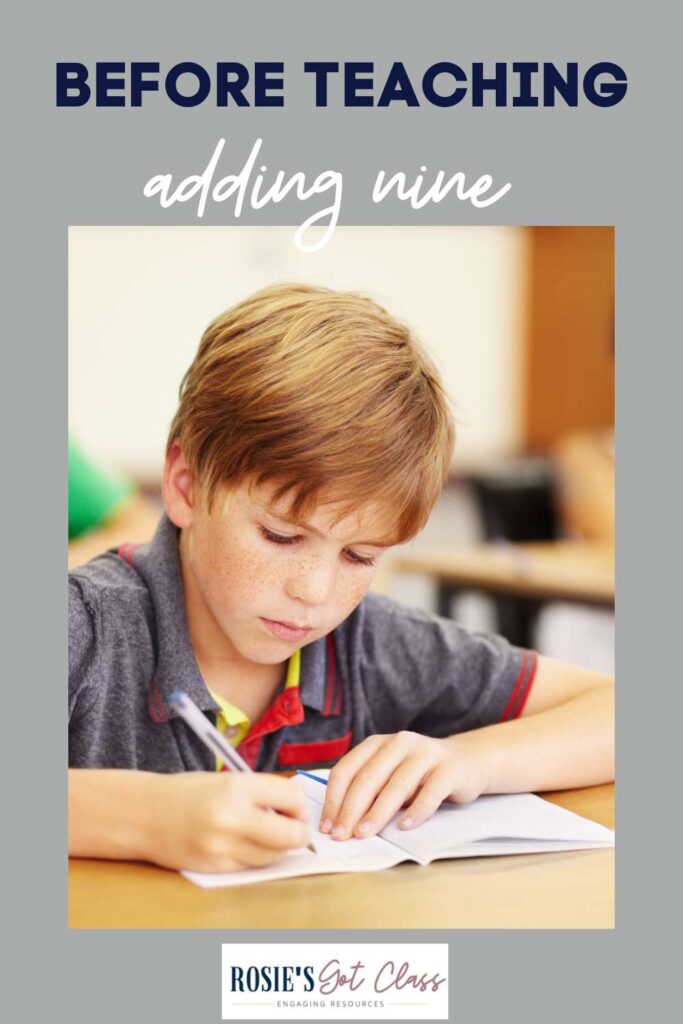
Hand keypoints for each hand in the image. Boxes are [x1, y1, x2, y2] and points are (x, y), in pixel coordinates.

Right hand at [148, 772, 310, 871]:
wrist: (144, 814)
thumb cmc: (188, 793)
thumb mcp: (226, 780)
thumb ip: (260, 792)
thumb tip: (298, 806)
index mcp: (237, 787)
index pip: (291, 797)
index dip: (298, 804)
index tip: (294, 806)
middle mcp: (232, 817)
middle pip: (291, 835)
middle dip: (299, 832)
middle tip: (294, 828)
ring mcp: (223, 846)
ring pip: (274, 855)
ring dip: (279, 847)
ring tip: (266, 835)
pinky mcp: (216, 867)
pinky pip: (252, 867)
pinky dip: (257, 858)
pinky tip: (246, 845)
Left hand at [319, 731, 488, 839]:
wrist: (466, 761)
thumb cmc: (419, 774)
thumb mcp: (389, 774)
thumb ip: (369, 789)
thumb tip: (340, 822)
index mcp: (377, 743)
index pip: (347, 770)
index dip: (334, 799)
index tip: (327, 826)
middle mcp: (399, 743)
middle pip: (368, 778)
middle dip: (351, 809)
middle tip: (342, 835)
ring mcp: (425, 753)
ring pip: (396, 785)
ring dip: (378, 813)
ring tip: (365, 833)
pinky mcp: (449, 769)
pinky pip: (430, 792)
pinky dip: (416, 811)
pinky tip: (404, 826)